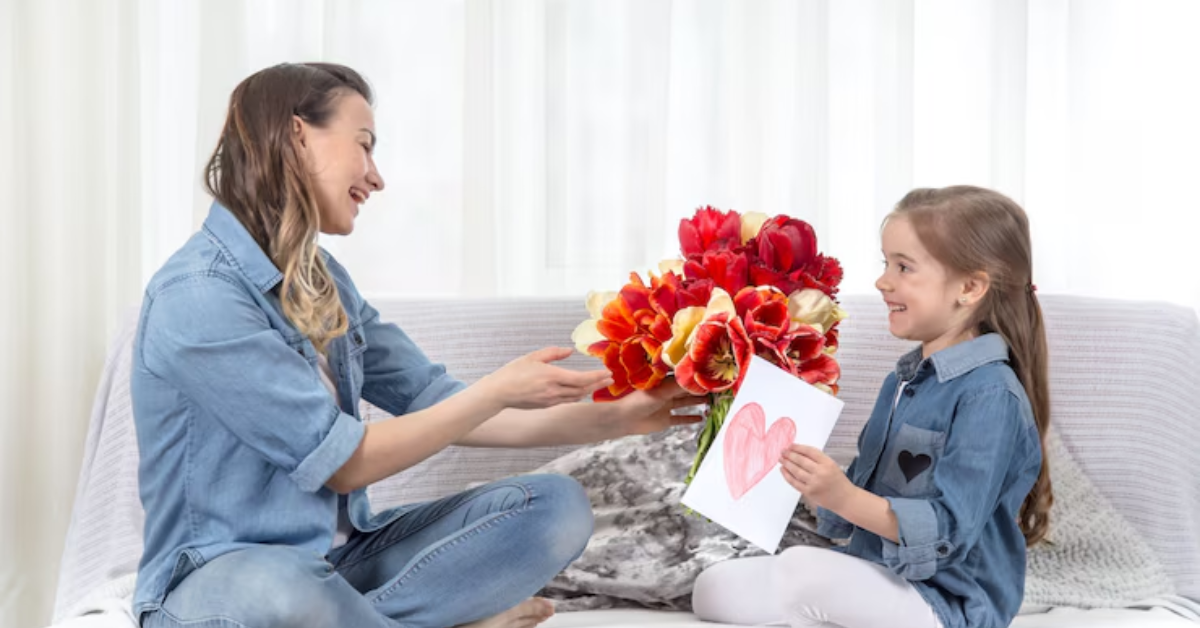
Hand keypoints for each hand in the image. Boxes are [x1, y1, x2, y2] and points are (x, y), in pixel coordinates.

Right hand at [476, 347, 613, 410]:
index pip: (581, 378)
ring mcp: (550, 400)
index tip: (608, 373)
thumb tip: (569, 351)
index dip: (596, 377)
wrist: (499, 393)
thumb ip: (553, 353)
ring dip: (589, 391)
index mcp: (552, 376)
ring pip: (576, 397)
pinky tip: (581, 392)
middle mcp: (554, 390)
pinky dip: (577, 396)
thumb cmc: (513, 372)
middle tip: (609, 379)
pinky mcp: (546, 406)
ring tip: (598, 384)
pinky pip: (567, 401)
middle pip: (583, 389)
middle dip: (598, 384)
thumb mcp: (533, 357)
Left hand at [612, 378, 705, 435]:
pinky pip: (680, 419)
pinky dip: (690, 419)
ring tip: (711, 401)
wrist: (625, 418)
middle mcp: (666, 394)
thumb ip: (679, 386)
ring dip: (697, 403)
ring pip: (685, 404)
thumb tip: (695, 378)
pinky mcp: (665, 420)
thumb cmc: (640, 400)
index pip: (683, 380)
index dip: (695, 379)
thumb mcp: (661, 391)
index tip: (709, 376)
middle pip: (686, 391)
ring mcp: (666, 407)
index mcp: (664, 384)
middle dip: (698, 390)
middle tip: (714, 389)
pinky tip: (701, 418)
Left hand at [780, 444, 853, 511]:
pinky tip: (783, 470)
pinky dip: (787, 475)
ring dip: (786, 464)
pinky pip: (795, 482)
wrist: (845, 499)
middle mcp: (821, 472)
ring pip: (796, 471)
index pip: (810, 451)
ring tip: (781, 459)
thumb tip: (798, 452)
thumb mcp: (832, 465)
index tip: (790, 445)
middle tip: (783, 451)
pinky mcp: (809, 492)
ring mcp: (814, 483)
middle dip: (790, 455)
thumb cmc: (838, 481)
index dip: (798, 447)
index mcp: (828, 463)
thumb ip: (817, 459)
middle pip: (801, 460)